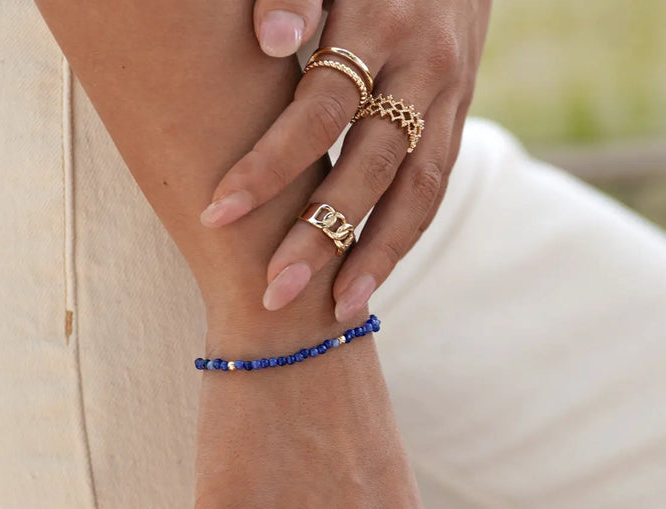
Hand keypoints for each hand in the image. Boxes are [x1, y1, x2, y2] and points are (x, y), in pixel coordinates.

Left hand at [199, 0, 490, 320]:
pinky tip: (371, 279)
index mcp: (382, 23)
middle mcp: (423, 70)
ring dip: (377, 257)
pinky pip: (433, 189)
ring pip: (416, 193)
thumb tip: (269, 39)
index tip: (217, 214)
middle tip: (275, 293)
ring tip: (341, 312)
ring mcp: (449, 100)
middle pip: (370, 168)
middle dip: (322, 236)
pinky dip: (402, 238)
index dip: (270, 166)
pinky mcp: (457, 120)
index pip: (319, 112)